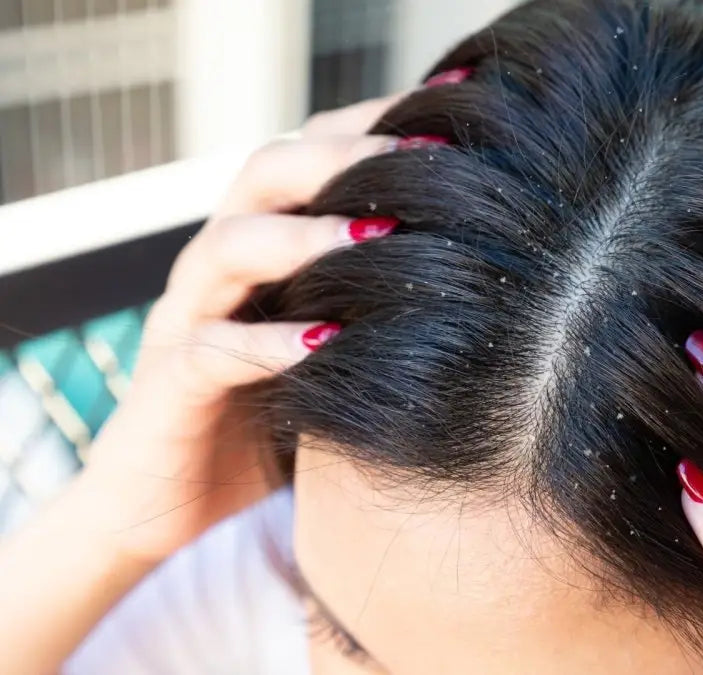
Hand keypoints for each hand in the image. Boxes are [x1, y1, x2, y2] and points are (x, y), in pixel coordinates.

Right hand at [80, 94, 412, 563]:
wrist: (169, 502)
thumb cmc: (271, 415)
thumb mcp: (333, 346)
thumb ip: (378, 301)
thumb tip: (488, 269)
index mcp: (263, 244)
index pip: (310, 154)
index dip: (373, 126)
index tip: (451, 115)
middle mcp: (221, 267)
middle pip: (266, 174)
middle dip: (342, 156)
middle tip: (419, 159)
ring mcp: (188, 320)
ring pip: (228, 246)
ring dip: (304, 236)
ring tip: (379, 235)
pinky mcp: (169, 387)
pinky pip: (208, 351)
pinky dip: (265, 344)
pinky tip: (325, 344)